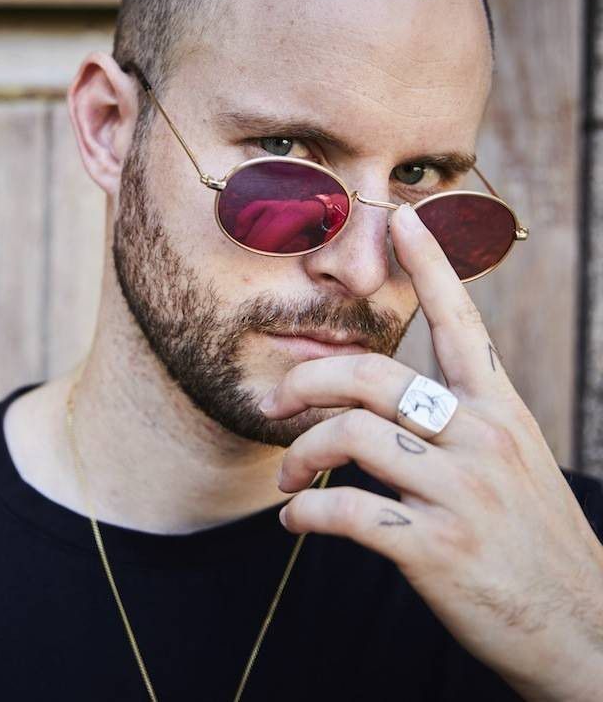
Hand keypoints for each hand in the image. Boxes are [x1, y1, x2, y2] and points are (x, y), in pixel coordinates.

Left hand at [259, 204, 602, 701]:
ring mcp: (462, 492)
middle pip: (371, 375)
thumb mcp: (516, 466)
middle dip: (306, 383)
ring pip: (352, 435)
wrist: (585, 630)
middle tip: (276, 407)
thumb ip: (465, 425)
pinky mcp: (438, 548)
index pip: (462, 324)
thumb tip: (398, 403)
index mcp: (502, 413)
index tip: (402, 217)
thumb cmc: (534, 543)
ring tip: (286, 476)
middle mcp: (483, 439)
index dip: (433, 266)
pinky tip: (295, 522)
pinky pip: (347, 511)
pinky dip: (305, 513)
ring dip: (299, 454)